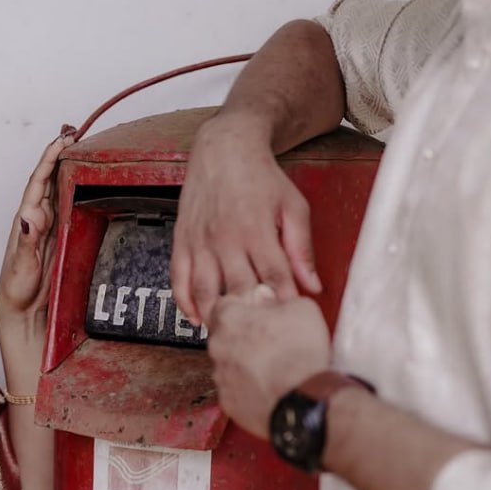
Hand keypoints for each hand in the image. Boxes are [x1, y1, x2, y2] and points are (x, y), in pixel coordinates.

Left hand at [0, 131, 72, 326]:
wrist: (22, 312)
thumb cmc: (16, 292)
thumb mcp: (21, 269)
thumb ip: (27, 244)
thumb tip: (30, 216)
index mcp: (24, 221)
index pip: (37, 183)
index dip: (49, 159)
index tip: (63, 140)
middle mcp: (36, 219)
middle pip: (48, 178)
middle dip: (59, 154)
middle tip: (75, 132)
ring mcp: (48, 226)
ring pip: (58, 189)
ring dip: (68, 167)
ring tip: (80, 147)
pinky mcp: (59, 236)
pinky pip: (68, 205)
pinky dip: (75, 188)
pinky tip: (84, 179)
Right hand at [171, 113, 321, 325]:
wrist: (224, 148)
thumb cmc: (262, 178)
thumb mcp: (293, 206)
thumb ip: (301, 247)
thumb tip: (312, 285)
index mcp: (256, 230)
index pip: (273, 278)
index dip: (283, 305)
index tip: (292, 326)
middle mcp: (225, 239)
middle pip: (237, 290)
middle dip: (250, 319)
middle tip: (262, 341)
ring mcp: (200, 241)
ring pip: (204, 291)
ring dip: (216, 317)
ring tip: (230, 337)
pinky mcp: (182, 240)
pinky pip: (178, 279)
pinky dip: (185, 303)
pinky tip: (198, 319)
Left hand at [207, 287, 331, 436]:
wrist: (303, 400)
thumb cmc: (300, 354)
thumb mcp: (301, 308)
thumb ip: (277, 298)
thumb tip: (268, 298)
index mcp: (229, 318)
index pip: (224, 303)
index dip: (244, 307)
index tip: (258, 312)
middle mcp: (217, 346)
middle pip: (225, 335)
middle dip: (244, 336)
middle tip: (269, 341)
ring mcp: (220, 376)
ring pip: (229, 363)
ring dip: (246, 363)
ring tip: (273, 366)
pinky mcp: (227, 401)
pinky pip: (235, 389)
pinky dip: (248, 387)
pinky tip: (269, 385)